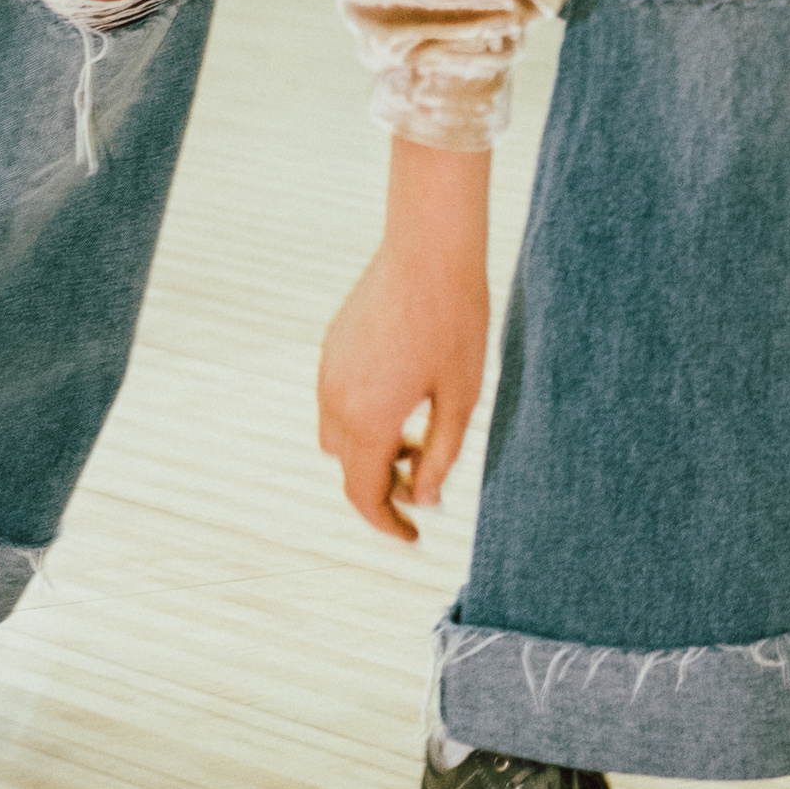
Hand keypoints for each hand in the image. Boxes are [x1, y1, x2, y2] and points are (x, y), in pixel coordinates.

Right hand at [317, 140, 489, 539]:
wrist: (430, 251)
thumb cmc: (456, 323)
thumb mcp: (461, 399)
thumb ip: (441, 457)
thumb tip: (424, 498)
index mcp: (368, 420)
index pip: (364, 495)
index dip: (388, 523)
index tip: (414, 537)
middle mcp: (336, 399)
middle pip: (348, 467)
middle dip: (381, 481)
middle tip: (426, 469)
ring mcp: (328, 370)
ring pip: (338, 433)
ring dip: (371, 445)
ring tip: (420, 426)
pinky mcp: (332, 345)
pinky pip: (337, 397)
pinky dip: (363, 413)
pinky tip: (404, 389)